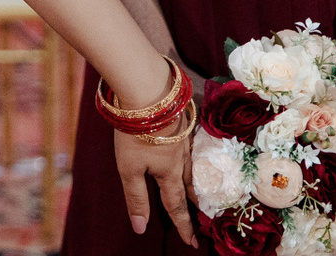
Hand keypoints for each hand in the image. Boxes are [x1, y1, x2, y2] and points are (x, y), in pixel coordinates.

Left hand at [113, 126, 195, 243]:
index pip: (176, 205)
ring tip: (202, 191)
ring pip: (193, 166)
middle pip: (190, 186)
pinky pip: (192, 147)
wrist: (150, 94)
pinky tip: (192, 152)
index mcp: (169, 173)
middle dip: (196, 203)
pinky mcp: (182, 123)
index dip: (183, 225)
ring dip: (198, 181)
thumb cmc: (137, 134)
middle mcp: (181, 159)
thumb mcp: (130, 169)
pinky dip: (195, 156)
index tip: (192, 242)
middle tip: (205, 216)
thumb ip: (137, 198)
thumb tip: (140, 228)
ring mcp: (183, 140)